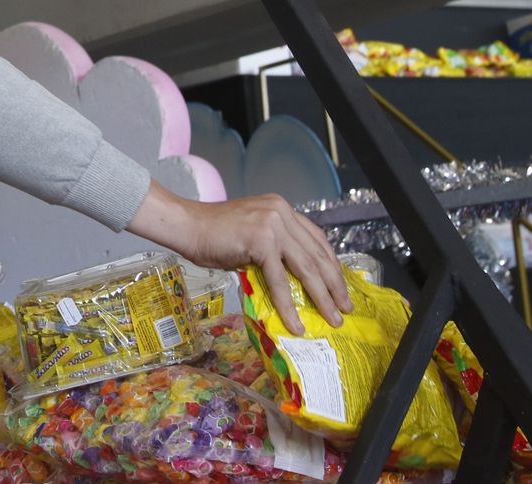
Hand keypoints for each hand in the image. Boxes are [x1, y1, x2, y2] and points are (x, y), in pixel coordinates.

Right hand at [128, 182, 353, 335]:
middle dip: (334, 285)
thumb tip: (294, 279)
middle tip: (345, 308)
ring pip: (306, 268)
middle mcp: (282, 212)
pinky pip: (280, 280)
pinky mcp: (261, 242)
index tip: (340, 286)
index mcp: (282, 208)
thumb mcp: (252, 233)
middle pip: (317, 254)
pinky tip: (295, 323)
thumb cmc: (213, 234)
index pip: (317, 239)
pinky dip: (289, 305)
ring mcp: (272, 225)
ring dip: (322, 297)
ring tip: (332, 319)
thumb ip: (275, 246)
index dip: (332, 265)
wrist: (186, 226)